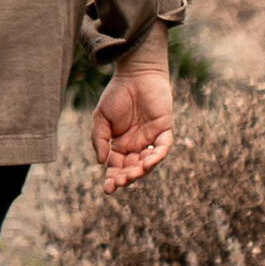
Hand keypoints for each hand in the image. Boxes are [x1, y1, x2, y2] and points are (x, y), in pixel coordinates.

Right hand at [92, 65, 174, 191]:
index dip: (113, 178)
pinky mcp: (164, 131)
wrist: (135, 75)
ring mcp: (151, 139)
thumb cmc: (116, 94)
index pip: (116, 166)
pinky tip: (148, 161)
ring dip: (141, 170)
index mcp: (119, 144)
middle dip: (126, 177)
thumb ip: (99, 139)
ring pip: (148, 162)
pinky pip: (162, 148)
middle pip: (132, 168)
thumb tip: (101, 162)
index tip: (107, 190)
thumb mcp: (101, 117)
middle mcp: (136, 145)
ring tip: (132, 174)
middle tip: (120, 182)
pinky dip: (156, 156)